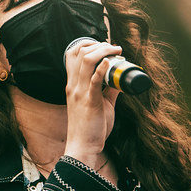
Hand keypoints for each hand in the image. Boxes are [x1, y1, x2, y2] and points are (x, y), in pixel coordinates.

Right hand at [63, 40, 120, 172]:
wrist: (83, 146)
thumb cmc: (90, 128)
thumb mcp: (99, 104)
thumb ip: (107, 90)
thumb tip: (118, 79)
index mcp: (73, 85)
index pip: (71, 54)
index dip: (86, 44)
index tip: (102, 45)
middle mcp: (73, 85)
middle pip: (80, 53)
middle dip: (97, 44)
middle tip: (114, 47)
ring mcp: (80, 93)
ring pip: (87, 61)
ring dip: (103, 51)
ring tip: (116, 51)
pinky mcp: (90, 101)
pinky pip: (93, 80)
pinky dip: (102, 68)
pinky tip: (110, 61)